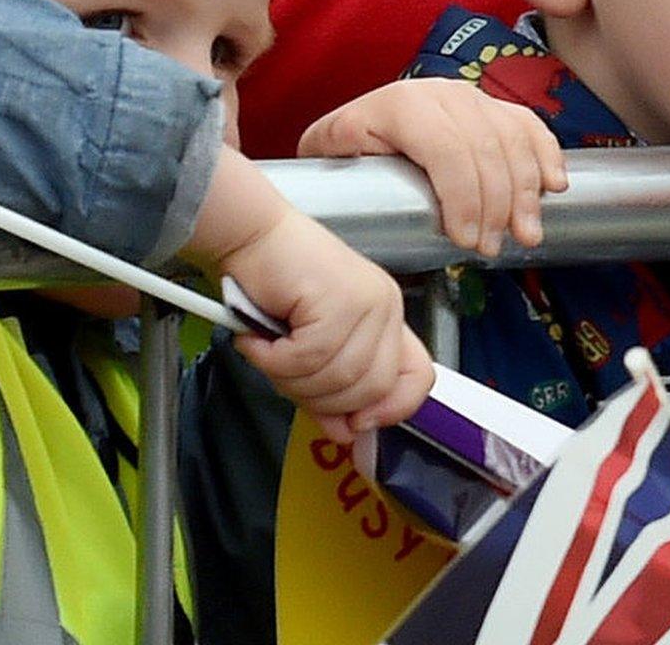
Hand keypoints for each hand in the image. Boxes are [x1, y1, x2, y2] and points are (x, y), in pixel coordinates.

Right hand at [189, 152, 433, 441]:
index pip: (419, 377)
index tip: (354, 424)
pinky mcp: (340, 298)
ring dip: (289, 376)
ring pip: (339, 378)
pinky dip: (273, 359)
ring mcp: (368, 302)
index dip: (392, 409)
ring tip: (266, 350)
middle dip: (320, 398)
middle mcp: (386, 309)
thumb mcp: (310, 347)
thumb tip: (346, 434)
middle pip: (370, 389)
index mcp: (388, 320)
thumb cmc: (275, 286)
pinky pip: (308, 357)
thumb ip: (331, 390)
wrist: (250, 236)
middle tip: (282, 374)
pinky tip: (257, 340)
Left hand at [300, 79, 567, 256]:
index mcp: (399, 104)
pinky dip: (547, 156)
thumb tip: (355, 184)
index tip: (466, 240)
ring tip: (526, 234)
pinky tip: (555, 186)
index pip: (445, 147)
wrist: (358, 130)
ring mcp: (472, 97)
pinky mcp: (494, 107)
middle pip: (487, 148)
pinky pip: (530, 127)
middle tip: (493, 248)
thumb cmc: (344, 153)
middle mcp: (440, 92)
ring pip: (514, 140)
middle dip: (497, 205)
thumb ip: (337, 164)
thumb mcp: (328, 154)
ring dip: (527, 193)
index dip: (463, 196)